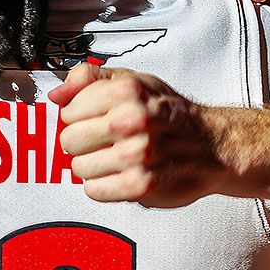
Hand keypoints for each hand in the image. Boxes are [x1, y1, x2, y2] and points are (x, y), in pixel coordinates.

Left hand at [49, 63, 223, 207]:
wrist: (211, 145)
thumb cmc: (169, 113)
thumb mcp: (134, 81)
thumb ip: (89, 80)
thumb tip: (57, 94)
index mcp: (127, 91)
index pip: (68, 111)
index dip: (77, 117)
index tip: (92, 120)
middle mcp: (132, 120)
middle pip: (69, 140)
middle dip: (81, 143)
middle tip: (102, 141)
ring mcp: (136, 154)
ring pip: (78, 167)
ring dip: (92, 166)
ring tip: (113, 158)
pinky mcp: (140, 185)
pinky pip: (93, 190)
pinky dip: (101, 186)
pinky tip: (118, 174)